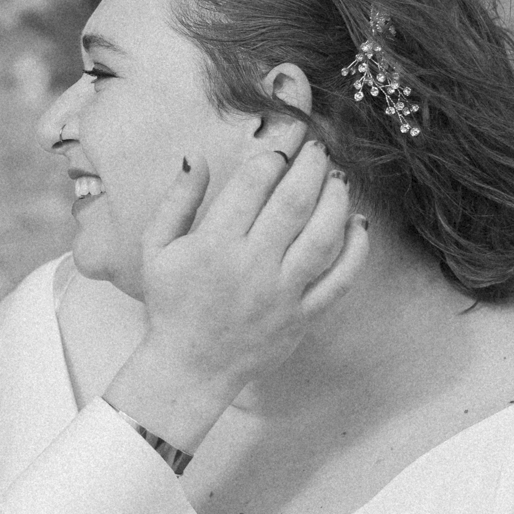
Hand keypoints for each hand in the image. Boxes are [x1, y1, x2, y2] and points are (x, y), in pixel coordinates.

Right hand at [102, 144, 365, 453]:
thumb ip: (177, 201)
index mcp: (214, 244)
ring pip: (323, 235)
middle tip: (318, 147)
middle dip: (311, 165)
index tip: (281, 145)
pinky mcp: (304, 316)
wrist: (190, 368)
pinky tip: (357, 223)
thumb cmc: (170, 303)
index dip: (273, 155)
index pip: (253, 183)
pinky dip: (355, 248)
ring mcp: (283, 292)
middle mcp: (252, 265)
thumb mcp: (156, 248)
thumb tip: (195, 157)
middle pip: (294, 201)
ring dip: (336, 199)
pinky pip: (340, 279)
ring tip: (337, 177)